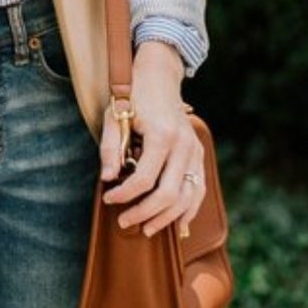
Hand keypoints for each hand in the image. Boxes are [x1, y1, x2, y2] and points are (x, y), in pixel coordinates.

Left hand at [97, 41, 205, 237]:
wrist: (159, 78)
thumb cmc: (132, 97)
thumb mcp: (114, 118)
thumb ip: (110, 149)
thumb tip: (107, 180)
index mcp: (161, 135)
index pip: (144, 179)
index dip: (125, 194)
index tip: (108, 199)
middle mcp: (184, 145)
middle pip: (168, 193)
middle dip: (145, 213)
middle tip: (124, 222)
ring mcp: (195, 151)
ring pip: (187, 197)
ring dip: (167, 218)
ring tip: (146, 229)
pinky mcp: (199, 155)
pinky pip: (198, 190)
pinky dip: (188, 210)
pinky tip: (175, 224)